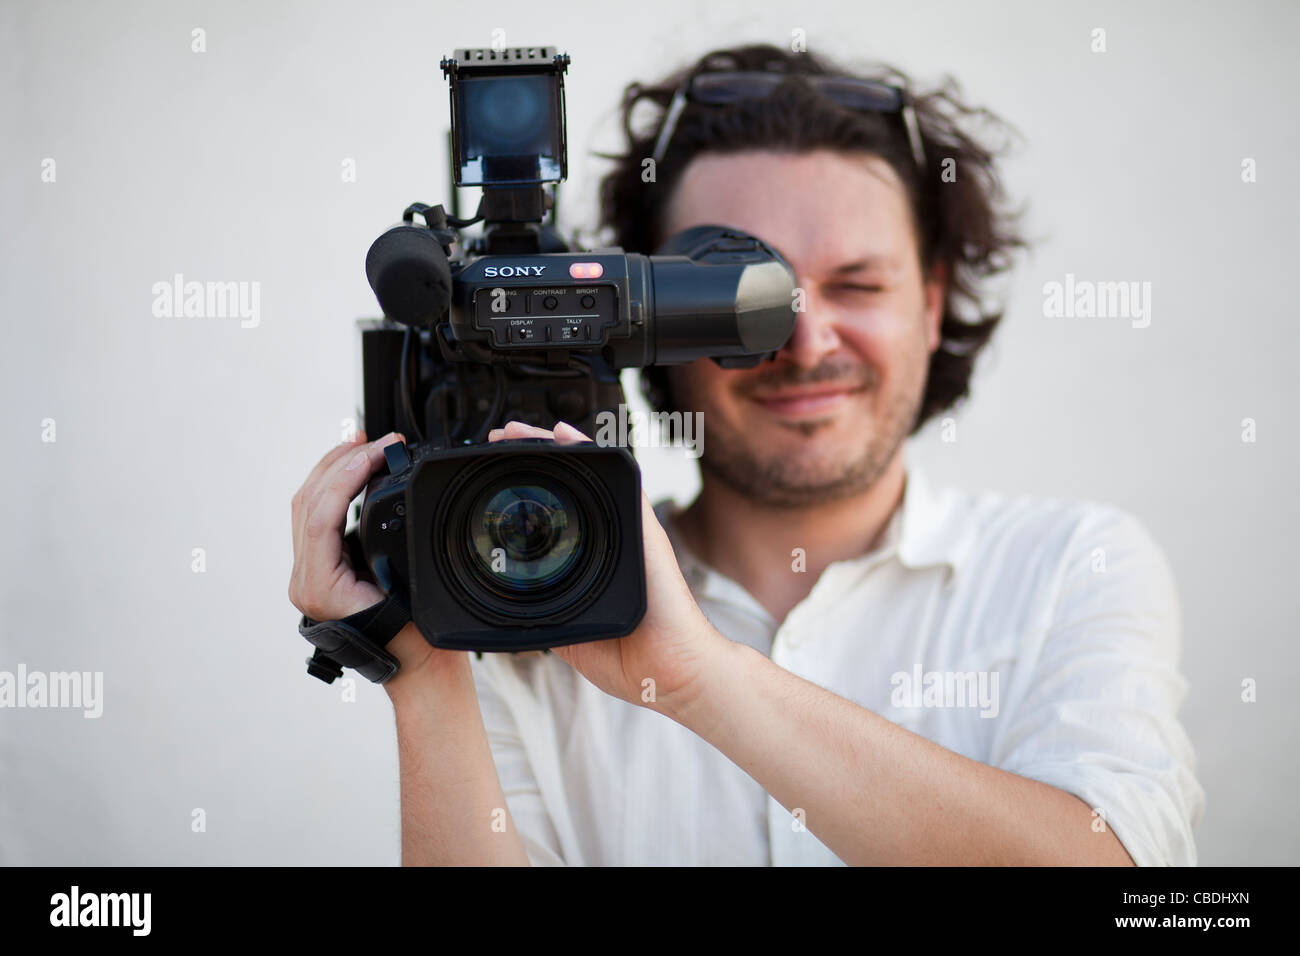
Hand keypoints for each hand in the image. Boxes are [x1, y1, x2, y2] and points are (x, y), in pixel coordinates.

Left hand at [288, 430, 451, 684]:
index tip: (377, 450)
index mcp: (319, 586)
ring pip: (307, 506)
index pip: (320, 513)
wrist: (418, 669)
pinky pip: (317, 518)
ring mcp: (309, 575)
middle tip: (373, 441)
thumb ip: (391, 545)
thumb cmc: (418, 637)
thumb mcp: (409, 586)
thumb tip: (388, 496)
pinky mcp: (321, 569)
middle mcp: (305, 580)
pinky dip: (335, 489)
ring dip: (334, 470)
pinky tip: (354, 474)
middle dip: (340, 462)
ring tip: (362, 446)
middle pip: (307, 502)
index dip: (347, 475)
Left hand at [486, 420, 731, 715]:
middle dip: (532, 457)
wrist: (671, 676)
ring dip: (553, 447)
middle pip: (570, 485)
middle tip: (499, 439)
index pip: (554, 515)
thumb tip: (514, 612)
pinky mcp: (644, 530)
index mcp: (593, 562)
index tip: (493, 475)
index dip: (525, 490)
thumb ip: (547, 617)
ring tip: (521, 430)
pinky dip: (591, 454)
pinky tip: (565, 435)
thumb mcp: (570, 637)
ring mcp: (628, 532)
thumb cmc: (632, 661)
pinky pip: (619, 481)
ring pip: (590, 475)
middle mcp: (611, 540)